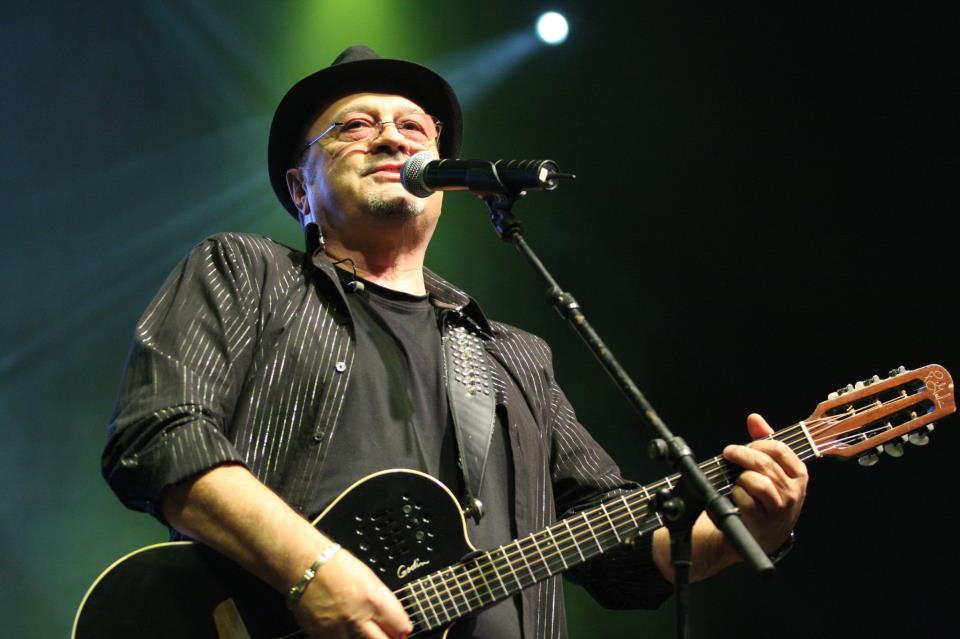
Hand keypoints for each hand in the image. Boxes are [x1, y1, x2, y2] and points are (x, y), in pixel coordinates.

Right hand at [291, 548, 412, 638]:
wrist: (304, 567)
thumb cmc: (334, 566)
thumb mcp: (369, 577)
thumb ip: (384, 600)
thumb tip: (395, 617)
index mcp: (373, 599)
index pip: (400, 625)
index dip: (403, 628)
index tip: (401, 629)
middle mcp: (357, 618)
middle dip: (389, 638)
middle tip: (387, 634)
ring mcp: (339, 630)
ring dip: (366, 638)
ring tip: (362, 628)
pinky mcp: (322, 636)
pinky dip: (348, 638)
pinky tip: (347, 631)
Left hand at [722, 413, 807, 552]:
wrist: (763, 533)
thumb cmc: (767, 496)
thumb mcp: (772, 469)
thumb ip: (763, 441)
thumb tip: (754, 418)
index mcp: (799, 474)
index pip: (780, 449)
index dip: (757, 444)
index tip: (743, 446)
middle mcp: (794, 491)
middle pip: (763, 463)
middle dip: (740, 455)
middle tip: (728, 453)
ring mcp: (780, 507)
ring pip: (755, 480)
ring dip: (740, 477)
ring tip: (738, 479)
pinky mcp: (763, 519)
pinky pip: (744, 498)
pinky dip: (735, 493)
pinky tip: (737, 496)